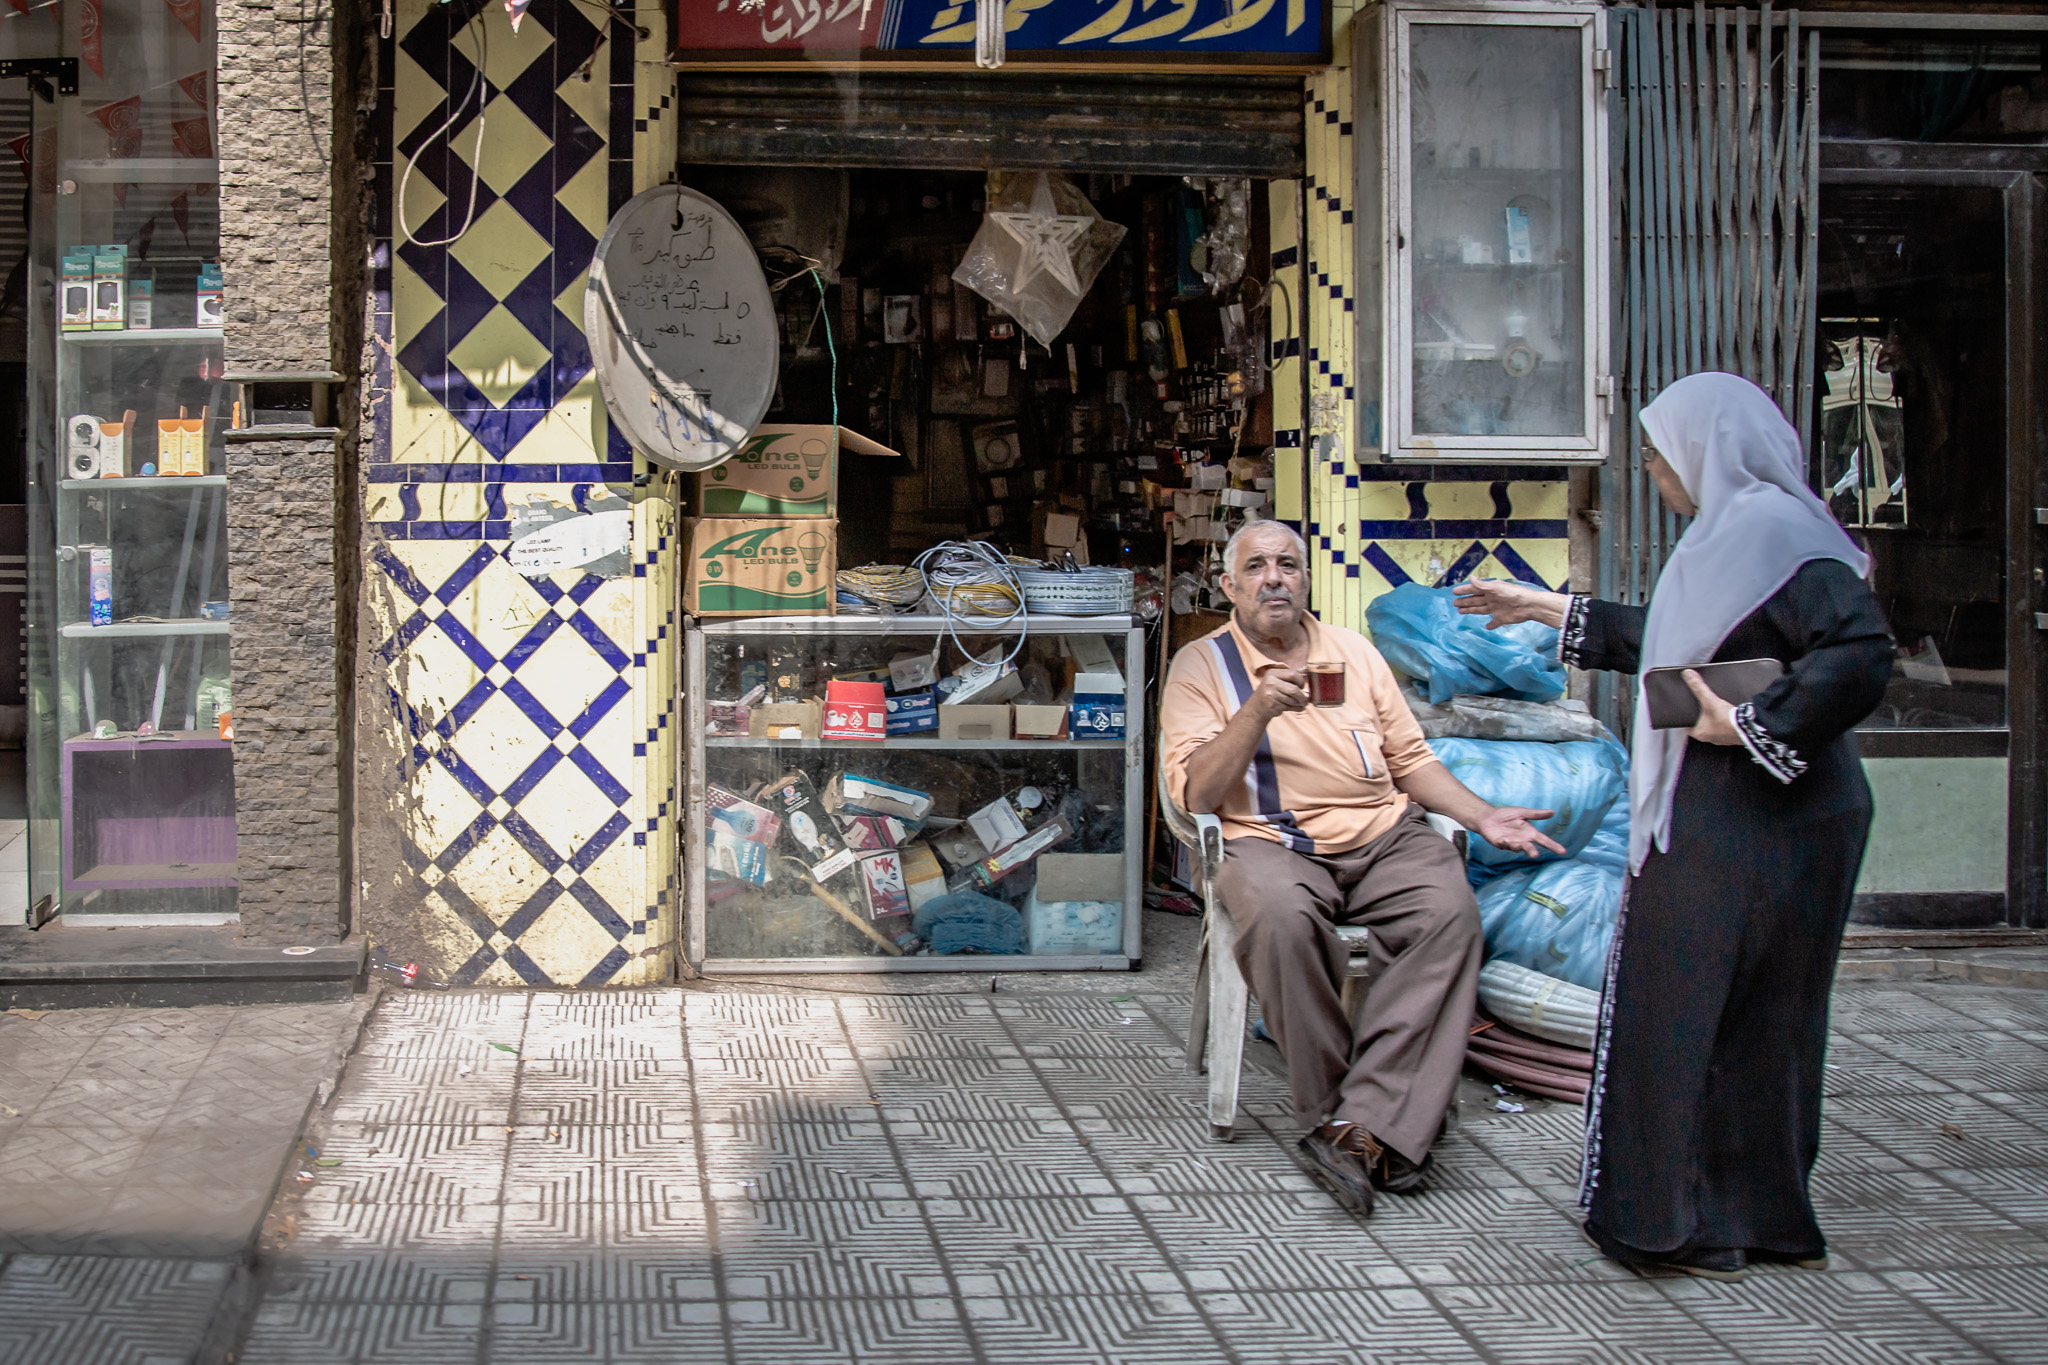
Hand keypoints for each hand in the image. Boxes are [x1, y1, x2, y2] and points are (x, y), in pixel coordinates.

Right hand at [1252, 666, 1309, 719]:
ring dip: (1298, 703)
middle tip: (1305, 700)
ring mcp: (1270, 694)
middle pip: (1294, 689)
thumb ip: (1289, 679)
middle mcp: (1270, 682)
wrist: (1257, 706)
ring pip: (1292, 700)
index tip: (1302, 686)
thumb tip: (1306, 678)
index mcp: (1273, 673)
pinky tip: (1291, 707)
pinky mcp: (1272, 705)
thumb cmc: (1271, 692)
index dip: (1301, 681)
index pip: (1293, 674)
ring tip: (1299, 704)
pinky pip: (1288, 707)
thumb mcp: (1276, 680)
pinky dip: (1293, 709)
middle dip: (1302, 696)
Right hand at [1452, 579, 1570, 629]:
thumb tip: (1470, 578)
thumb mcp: (1496, 588)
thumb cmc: (1513, 594)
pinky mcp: (1502, 618)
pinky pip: (1494, 622)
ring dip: (1471, 610)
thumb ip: (1482, 585)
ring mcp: (1496, 609)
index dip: (1464, 590)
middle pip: (1475, 600)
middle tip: (1454, 603)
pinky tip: (1486, 627)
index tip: (1454, 592)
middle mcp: (1492, 599)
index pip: (1474, 589)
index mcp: (1490, 590)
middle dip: (1465, 601)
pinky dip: (1490, 625)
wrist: (1529, 605)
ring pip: (1480, 609)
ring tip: (1460, 612)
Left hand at [1474, 805, 1568, 857]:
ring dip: (1518, 847)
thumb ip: (1536, 814)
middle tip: (1535, 855)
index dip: (1553, 846)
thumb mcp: (1522, 812)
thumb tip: (1552, 812)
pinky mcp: (1501, 843)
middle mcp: (1522, 840)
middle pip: (1530, 847)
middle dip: (1532, 851)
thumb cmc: (1506, 814)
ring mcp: (1512, 843)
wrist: (1488, 816)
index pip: (1544, 840)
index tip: (1563, 852)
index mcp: (1530, 832)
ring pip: (1517, 848)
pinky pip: (1504, 845)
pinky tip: (1503, 840)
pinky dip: (1505, 843)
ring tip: (1518, 845)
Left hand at [1682, 669, 1739, 744]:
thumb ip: (1698, 687)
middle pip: (1701, 726)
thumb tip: (1688, 675)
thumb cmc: (1727, 719)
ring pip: (1714, 728)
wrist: (1749, 727)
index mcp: (1699, 733)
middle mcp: (1709, 739)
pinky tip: (1728, 715)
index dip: (1686, 718)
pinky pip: (1726, 729)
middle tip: (1701, 708)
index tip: (1686, 711)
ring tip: (1715, 710)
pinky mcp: (1732, 737)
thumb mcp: (1710, 700)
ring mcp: (1722, 739)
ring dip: (1714, 720)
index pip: (1687, 727)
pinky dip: (1726, 723)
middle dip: (1701, 717)